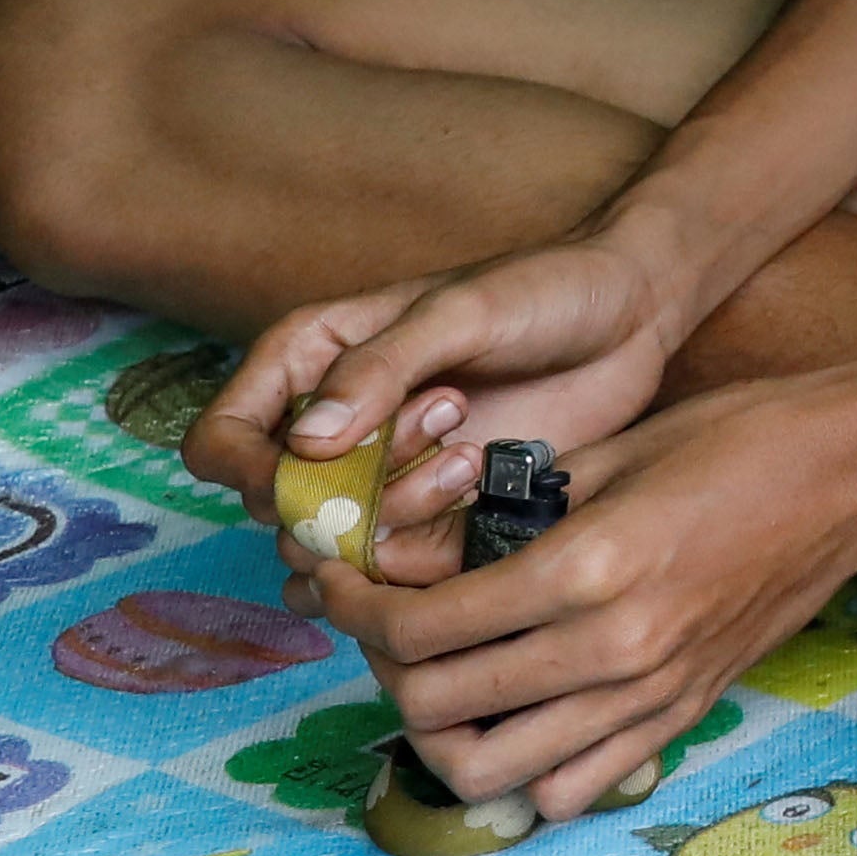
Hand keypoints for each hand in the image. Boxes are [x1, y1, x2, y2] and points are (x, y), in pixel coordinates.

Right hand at [198, 240, 691, 571]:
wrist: (635, 313)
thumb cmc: (544, 288)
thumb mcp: (461, 311)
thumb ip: (380, 369)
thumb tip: (306, 444)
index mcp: (308, 362)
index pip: (220, 442)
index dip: (248, 470)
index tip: (312, 468)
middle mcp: (331, 427)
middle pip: (275, 511)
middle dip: (348, 490)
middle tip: (441, 417)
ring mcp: (382, 476)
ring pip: (334, 549)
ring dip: (394, 519)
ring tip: (471, 450)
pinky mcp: (436, 513)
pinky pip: (395, 567)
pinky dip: (428, 547)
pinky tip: (486, 478)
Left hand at [329, 367, 856, 822]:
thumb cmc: (742, 436)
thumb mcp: (612, 447)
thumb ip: (505, 509)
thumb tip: (402, 548)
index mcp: (591, 568)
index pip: (425, 629)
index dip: (359, 609)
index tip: (341, 580)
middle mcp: (616, 648)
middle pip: (439, 710)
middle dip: (384, 668)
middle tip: (381, 624)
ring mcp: (653, 694)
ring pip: (492, 773)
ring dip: (441, 734)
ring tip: (440, 679)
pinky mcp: (683, 714)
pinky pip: (572, 787)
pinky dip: (523, 770)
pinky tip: (517, 714)